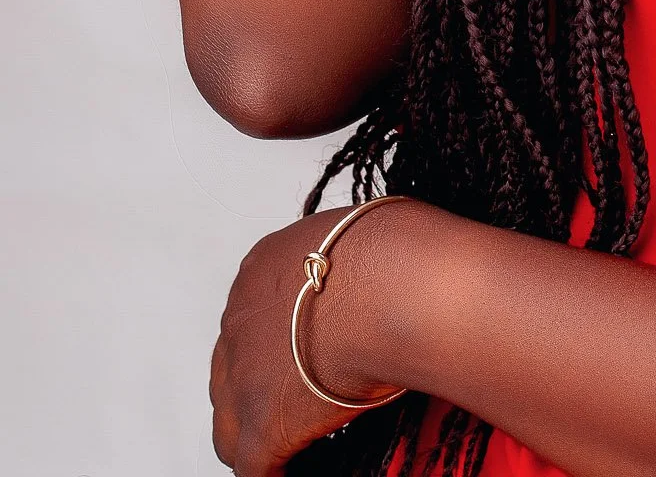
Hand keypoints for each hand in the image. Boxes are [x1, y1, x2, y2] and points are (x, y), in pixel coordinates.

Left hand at [210, 206, 401, 475]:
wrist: (393, 287)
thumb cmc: (398, 252)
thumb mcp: (363, 231)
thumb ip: (353, 256)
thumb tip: (384, 270)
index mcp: (264, 268)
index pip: (255, 315)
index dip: (281, 342)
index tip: (307, 353)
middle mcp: (240, 319)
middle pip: (232, 370)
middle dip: (261, 387)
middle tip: (302, 398)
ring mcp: (244, 376)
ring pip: (230, 426)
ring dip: (259, 436)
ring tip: (298, 446)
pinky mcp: (261, 425)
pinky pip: (254, 468)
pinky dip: (276, 472)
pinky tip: (301, 468)